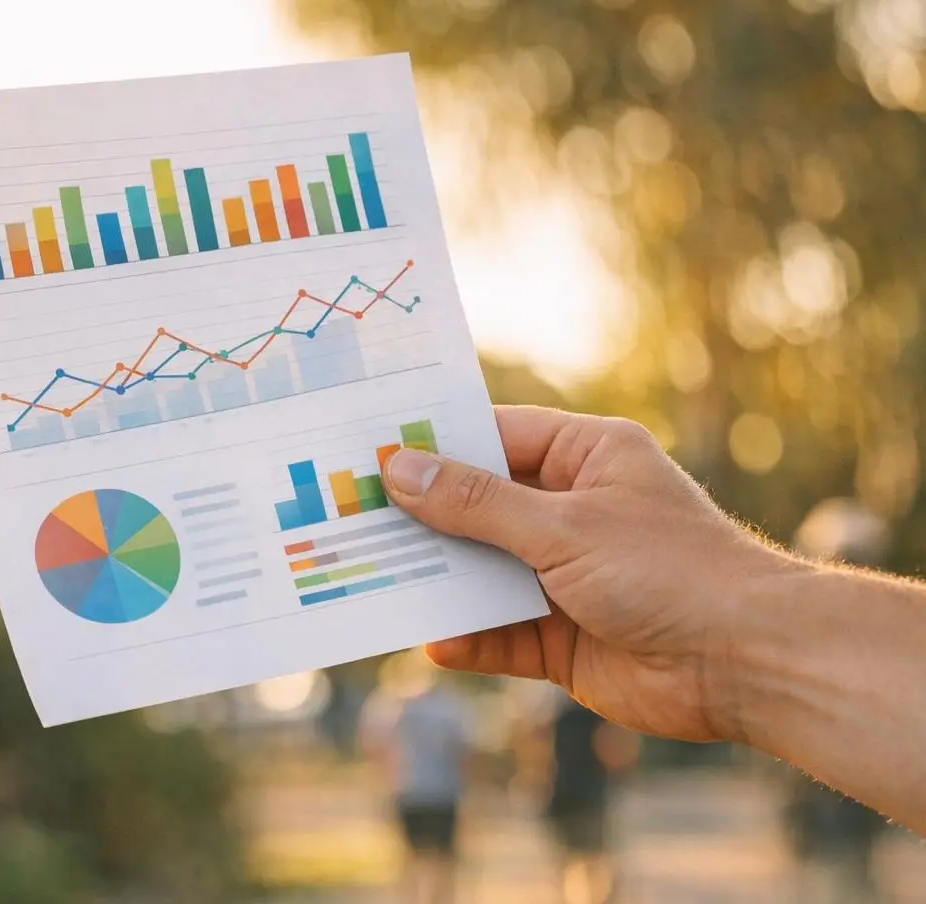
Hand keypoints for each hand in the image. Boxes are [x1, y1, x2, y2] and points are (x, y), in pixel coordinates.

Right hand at [382, 406, 778, 742]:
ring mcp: (566, 575)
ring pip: (483, 570)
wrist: (750, 664)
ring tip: (370, 573)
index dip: (435, 445)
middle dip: (424, 516)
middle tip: (351, 513)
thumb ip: (477, 504)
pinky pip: (500, 633)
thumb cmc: (670, 569)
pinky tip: (432, 640)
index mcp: (586, 458)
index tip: (370, 449)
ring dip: (438, 578)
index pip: (495, 437)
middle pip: (479, 506)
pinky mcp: (563, 637)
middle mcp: (573, 511)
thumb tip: (400, 471)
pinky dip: (468, 637)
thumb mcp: (563, 525)